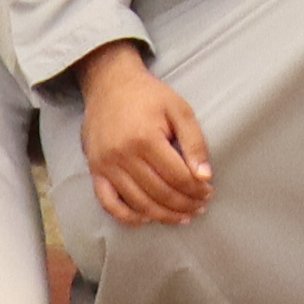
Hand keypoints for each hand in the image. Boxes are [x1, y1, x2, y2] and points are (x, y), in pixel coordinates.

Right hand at [79, 45, 215, 226]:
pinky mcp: (94, 170)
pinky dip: (127, 217)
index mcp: (146, 138)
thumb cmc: (148, 95)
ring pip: (138, 203)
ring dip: (162, 215)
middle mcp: (123, 155)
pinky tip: (146, 219)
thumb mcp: (179, 109)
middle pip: (159, 193)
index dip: (196, 189)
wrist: (109, 84)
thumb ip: (194, 142)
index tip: (208, 193)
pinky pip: (108, 203)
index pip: (177, 176)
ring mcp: (106, 165)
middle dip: (184, 205)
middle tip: (199, 208)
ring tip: (181, 217)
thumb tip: (204, 176)